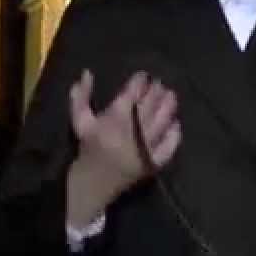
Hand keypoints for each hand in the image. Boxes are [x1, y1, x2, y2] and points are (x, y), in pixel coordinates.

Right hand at [65, 70, 181, 225]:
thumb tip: (87, 72)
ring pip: (161, 122)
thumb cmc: (88, 148)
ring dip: (168, 107)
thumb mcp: (80, 121)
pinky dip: (174, 135)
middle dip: (156, 92)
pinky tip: (176, 123)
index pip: (131, 95)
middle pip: (149, 106)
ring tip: (171, 95)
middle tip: (160, 83)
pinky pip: (168, 147)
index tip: (144, 75)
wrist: (93, 183)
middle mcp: (131, 132)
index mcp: (113, 119)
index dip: (140, 82)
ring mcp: (144, 148)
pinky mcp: (152, 163)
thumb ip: (81, 96)